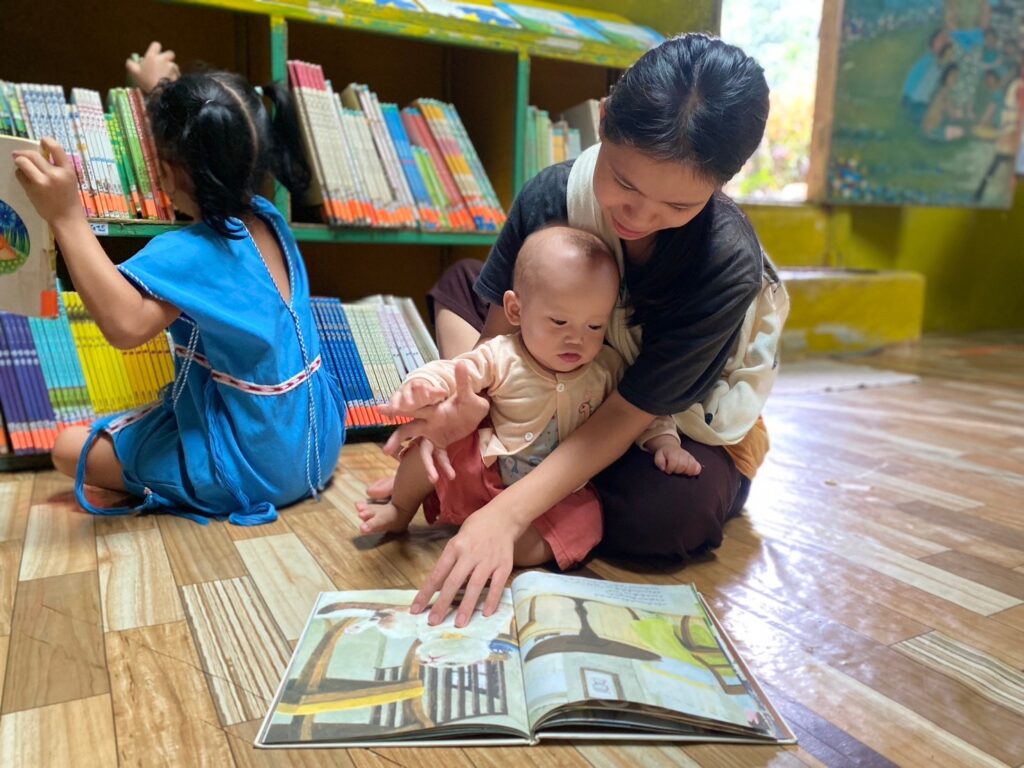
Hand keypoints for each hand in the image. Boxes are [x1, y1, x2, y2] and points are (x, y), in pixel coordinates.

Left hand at [12, 139, 83, 226]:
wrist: (66, 218)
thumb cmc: (69, 198)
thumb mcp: (70, 179)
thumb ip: (58, 167)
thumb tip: (41, 153)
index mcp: (67, 170)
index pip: (56, 147)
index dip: (46, 141)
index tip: (43, 142)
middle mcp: (54, 174)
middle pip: (33, 155)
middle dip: (23, 153)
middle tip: (19, 155)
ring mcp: (41, 182)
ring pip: (23, 162)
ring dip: (19, 161)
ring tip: (20, 164)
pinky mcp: (31, 190)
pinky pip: (20, 175)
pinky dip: (20, 174)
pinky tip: (24, 177)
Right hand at [127, 41, 179, 92]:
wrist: (160, 92)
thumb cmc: (146, 81)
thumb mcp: (134, 73)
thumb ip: (131, 65)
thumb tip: (130, 61)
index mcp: (152, 56)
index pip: (156, 45)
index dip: (155, 48)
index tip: (154, 54)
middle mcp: (163, 59)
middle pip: (169, 53)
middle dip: (167, 57)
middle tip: (163, 64)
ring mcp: (172, 66)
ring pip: (173, 64)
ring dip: (171, 68)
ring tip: (166, 77)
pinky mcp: (178, 74)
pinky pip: (177, 73)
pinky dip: (175, 76)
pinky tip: (170, 82)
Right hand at [381, 360, 487, 481]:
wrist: (477, 413)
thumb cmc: (471, 401)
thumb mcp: (469, 395)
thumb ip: (464, 382)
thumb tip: (462, 363)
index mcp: (432, 410)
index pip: (411, 409)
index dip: (396, 409)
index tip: (378, 409)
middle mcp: (428, 423)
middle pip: (408, 432)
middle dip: (397, 440)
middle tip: (386, 450)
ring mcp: (434, 435)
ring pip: (423, 451)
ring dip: (427, 465)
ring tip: (432, 478)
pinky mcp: (442, 444)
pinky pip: (440, 457)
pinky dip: (444, 466)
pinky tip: (451, 476)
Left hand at [411, 504, 514, 627]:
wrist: (504, 516)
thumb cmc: (476, 528)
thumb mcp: (457, 539)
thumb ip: (450, 561)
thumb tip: (439, 586)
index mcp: (455, 547)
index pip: (437, 573)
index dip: (426, 593)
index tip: (416, 609)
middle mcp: (470, 554)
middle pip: (453, 582)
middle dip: (442, 604)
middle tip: (433, 622)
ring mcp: (488, 560)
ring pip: (475, 586)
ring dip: (466, 606)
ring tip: (459, 624)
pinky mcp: (504, 565)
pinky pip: (497, 585)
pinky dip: (492, 600)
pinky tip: (486, 613)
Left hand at [649, 436, 701, 475]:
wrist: (671, 448)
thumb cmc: (665, 454)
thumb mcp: (658, 456)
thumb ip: (659, 462)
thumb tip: (663, 468)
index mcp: (673, 453)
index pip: (674, 461)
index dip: (670, 468)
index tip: (668, 471)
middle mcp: (682, 454)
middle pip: (683, 465)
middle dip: (678, 470)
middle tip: (675, 471)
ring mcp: (689, 456)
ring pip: (691, 465)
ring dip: (687, 471)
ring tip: (683, 473)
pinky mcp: (693, 459)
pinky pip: (697, 465)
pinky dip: (696, 470)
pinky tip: (693, 473)